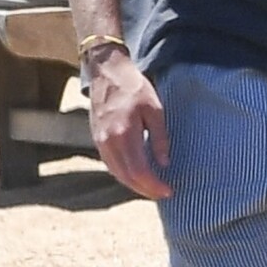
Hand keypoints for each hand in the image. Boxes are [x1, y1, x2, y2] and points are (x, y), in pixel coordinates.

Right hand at [86, 50, 171, 197]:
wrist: (107, 73)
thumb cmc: (135, 88)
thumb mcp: (155, 110)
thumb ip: (160, 138)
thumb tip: (164, 164)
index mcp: (125, 134)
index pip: (139, 171)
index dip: (154, 186)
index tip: (169, 191)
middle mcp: (109, 142)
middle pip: (127, 177)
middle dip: (146, 190)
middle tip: (163, 194)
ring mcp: (100, 142)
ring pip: (117, 174)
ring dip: (134, 185)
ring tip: (152, 188)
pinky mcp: (97, 140)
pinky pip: (111, 165)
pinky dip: (124, 175)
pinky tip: (136, 176)